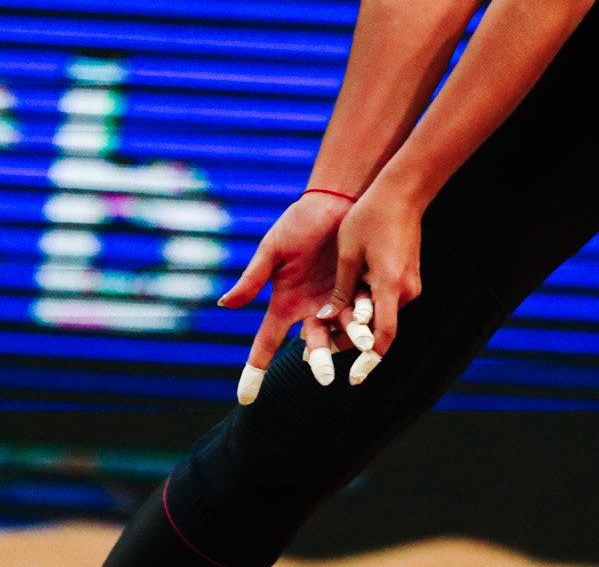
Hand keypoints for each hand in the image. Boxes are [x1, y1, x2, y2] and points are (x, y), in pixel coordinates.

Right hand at [215, 191, 349, 402]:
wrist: (335, 202)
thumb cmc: (299, 224)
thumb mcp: (273, 250)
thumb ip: (253, 278)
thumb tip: (225, 305)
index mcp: (284, 304)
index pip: (265, 343)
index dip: (255, 369)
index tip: (244, 397)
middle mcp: (310, 311)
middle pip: (312, 345)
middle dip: (320, 360)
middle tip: (324, 375)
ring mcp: (336, 303)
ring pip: (342, 332)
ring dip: (349, 340)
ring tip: (360, 343)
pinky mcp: (359, 291)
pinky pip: (362, 311)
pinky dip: (366, 319)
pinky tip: (373, 324)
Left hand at [330, 179, 423, 385]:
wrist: (402, 192)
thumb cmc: (369, 217)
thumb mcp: (348, 253)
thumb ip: (339, 291)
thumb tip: (324, 321)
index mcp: (389, 285)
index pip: (383, 337)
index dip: (368, 360)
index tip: (354, 379)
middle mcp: (405, 291)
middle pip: (378, 331)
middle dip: (350, 343)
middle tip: (317, 352)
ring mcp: (410, 285)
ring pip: (381, 316)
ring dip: (356, 325)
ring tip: (321, 332)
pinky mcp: (408, 279)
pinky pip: (386, 302)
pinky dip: (366, 309)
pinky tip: (342, 308)